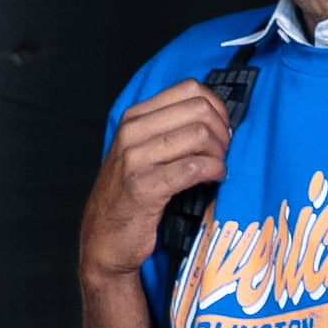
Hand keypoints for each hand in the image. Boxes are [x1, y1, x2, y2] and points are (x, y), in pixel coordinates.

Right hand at [75, 82, 235, 294]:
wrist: (104, 238)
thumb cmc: (128, 195)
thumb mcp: (140, 151)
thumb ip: (169, 130)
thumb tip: (217, 118)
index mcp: (134, 118)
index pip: (188, 89)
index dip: (216, 106)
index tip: (221, 128)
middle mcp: (131, 132)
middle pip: (198, 110)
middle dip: (221, 131)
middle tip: (223, 152)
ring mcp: (134, 159)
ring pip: (199, 136)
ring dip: (219, 153)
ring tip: (218, 168)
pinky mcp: (144, 187)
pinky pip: (193, 168)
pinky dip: (213, 172)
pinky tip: (215, 179)